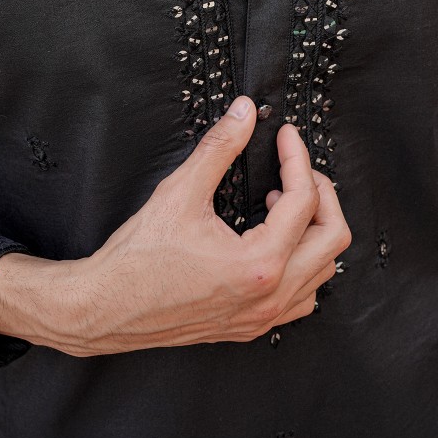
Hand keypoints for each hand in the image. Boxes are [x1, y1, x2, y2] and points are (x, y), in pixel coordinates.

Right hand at [19, 95, 350, 356]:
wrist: (106, 307)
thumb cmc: (137, 259)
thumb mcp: (180, 191)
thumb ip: (219, 147)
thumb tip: (244, 113)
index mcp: (259, 264)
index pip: (303, 200)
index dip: (297, 159)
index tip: (285, 137)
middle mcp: (269, 296)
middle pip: (332, 238)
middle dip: (320, 192)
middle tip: (296, 166)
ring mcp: (262, 316)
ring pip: (322, 270)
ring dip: (313, 231)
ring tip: (280, 203)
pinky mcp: (251, 325)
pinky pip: (301, 297)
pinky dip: (302, 264)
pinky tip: (274, 241)